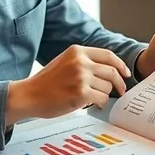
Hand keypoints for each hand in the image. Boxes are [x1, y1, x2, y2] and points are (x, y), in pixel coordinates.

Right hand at [6, 45, 130, 124]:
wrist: (29, 95)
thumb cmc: (46, 82)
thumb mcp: (65, 62)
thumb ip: (83, 61)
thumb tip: (108, 68)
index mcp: (77, 51)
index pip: (108, 55)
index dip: (120, 65)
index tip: (125, 73)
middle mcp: (80, 62)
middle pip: (112, 72)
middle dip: (119, 83)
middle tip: (121, 90)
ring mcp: (81, 77)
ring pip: (107, 87)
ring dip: (103, 95)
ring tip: (90, 97)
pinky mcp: (81, 93)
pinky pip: (102, 99)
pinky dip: (99, 103)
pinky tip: (89, 103)